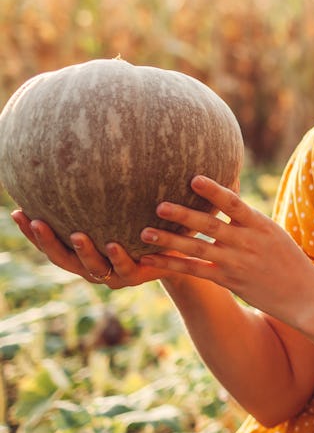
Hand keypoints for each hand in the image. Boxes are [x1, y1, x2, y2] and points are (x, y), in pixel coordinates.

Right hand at [11, 211, 167, 288]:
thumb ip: (103, 196)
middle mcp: (93, 267)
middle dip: (46, 241)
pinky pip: (126, 267)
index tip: (16, 212)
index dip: (32, 233)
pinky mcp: (137, 276)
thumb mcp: (121, 212)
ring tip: (76, 235)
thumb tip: (85, 157)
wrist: (177, 251)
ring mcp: (114, 274)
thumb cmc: (142, 227)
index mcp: (83, 254)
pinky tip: (113, 245)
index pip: (51, 245)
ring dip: (83, 251)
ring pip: (92, 266)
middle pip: (62, 259)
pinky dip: (119, 257)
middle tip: (35, 220)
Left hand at [137, 176, 313, 319]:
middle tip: (159, 205)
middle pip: (210, 225)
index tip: (194, 178)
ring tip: (145, 232)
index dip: (214, 190)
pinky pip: (195, 270)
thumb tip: (229, 192)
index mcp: (261, 225)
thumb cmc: (288, 260)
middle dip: (184, 215)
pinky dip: (172, 264)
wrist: (304, 295)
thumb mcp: (274, 233)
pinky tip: (152, 259)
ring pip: (197, 248)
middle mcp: (247, 242)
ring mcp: (237, 262)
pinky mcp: (229, 281)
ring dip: (170, 240)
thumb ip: (249, 217)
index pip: (234, 203)